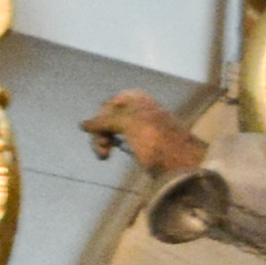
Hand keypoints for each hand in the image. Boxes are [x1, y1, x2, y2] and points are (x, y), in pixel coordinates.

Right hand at [86, 91, 210, 183]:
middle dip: (101, 132)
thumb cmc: (156, 140)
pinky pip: (120, 139)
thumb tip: (82, 124)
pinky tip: (111, 154)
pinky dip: (113, 146)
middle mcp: (140, 109)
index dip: (100, 118)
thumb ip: (105, 121)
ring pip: (113, 129)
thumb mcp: (129, 124)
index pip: (109, 104)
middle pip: (109, 116)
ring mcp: (142, 126)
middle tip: (103, 150)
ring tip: (104, 156)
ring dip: (104, 141)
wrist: (183, 164)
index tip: (98, 134)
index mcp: (139, 99)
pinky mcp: (143, 143)